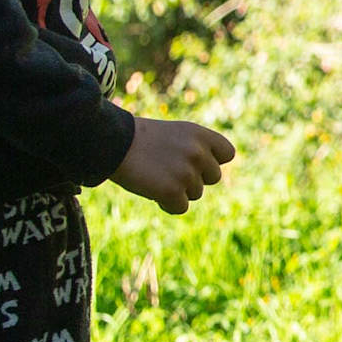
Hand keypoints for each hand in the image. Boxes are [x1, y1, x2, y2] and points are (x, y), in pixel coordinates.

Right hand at [112, 114, 234, 214]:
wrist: (113, 144)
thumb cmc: (142, 140)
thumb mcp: (176, 134)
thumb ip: (198, 149)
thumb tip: (213, 174)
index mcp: (200, 135)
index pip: (228, 154)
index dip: (213, 161)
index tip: (196, 161)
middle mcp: (198, 152)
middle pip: (213, 177)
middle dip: (194, 178)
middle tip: (169, 169)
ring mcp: (186, 173)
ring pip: (196, 193)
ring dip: (178, 190)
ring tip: (156, 175)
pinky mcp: (172, 191)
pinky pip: (180, 207)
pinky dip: (167, 204)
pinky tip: (152, 190)